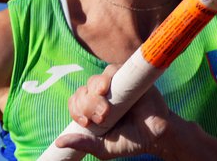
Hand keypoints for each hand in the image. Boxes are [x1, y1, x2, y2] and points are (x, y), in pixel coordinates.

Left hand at [54, 65, 171, 158]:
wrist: (157, 135)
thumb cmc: (130, 141)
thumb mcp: (103, 147)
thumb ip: (84, 143)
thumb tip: (59, 142)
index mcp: (93, 109)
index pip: (76, 101)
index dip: (76, 109)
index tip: (85, 122)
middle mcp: (102, 94)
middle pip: (83, 90)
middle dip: (87, 105)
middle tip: (102, 119)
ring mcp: (115, 83)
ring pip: (95, 80)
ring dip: (95, 92)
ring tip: (106, 109)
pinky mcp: (128, 75)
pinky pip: (112, 69)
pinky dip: (107, 76)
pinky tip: (107, 88)